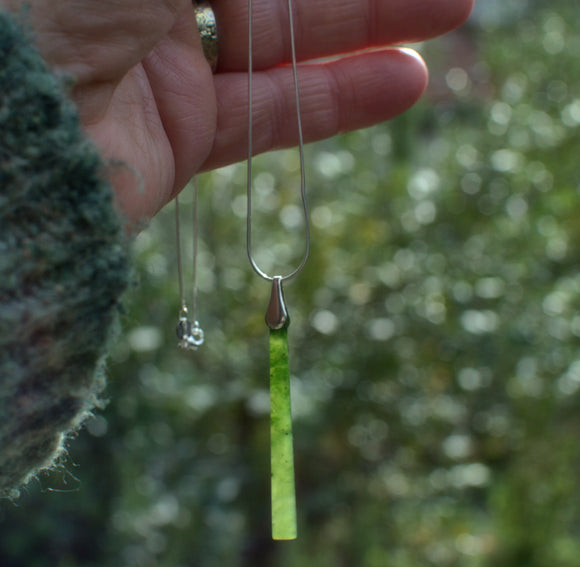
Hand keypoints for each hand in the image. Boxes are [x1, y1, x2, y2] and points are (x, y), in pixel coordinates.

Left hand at [3, 0, 472, 224]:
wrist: (11, 141)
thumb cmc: (53, 3)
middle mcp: (150, 0)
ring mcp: (168, 68)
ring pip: (283, 44)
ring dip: (369, 29)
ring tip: (450, 17)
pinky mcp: (183, 137)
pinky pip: (270, 113)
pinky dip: (335, 99)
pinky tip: (405, 83)